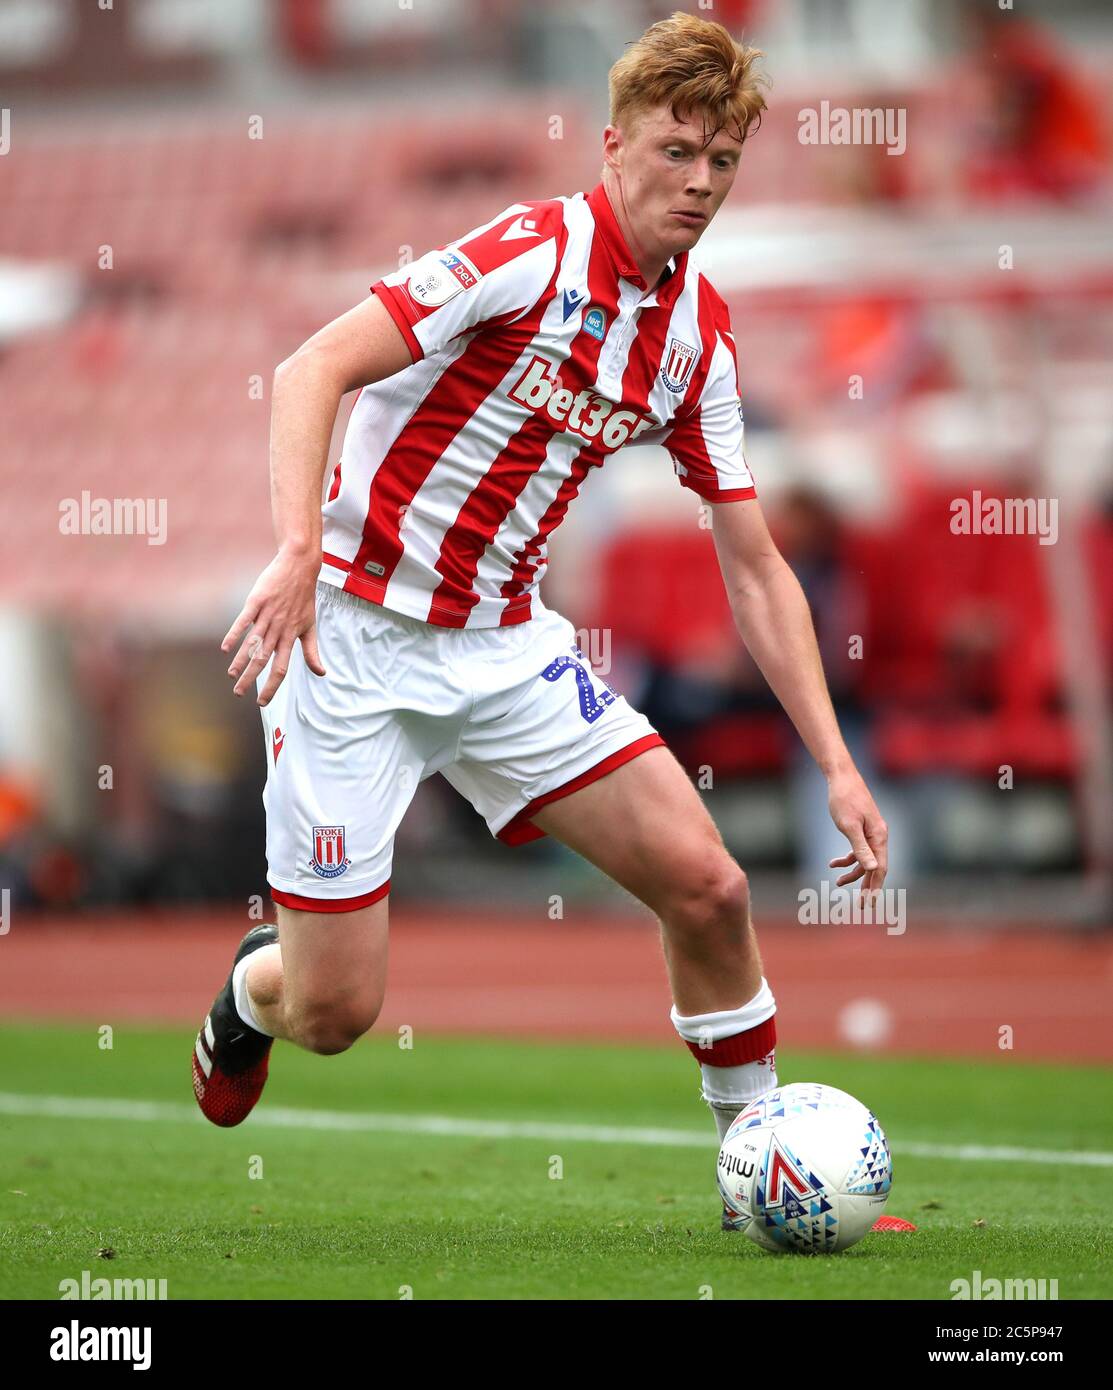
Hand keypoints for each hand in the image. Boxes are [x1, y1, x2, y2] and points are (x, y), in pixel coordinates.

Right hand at [222, 548, 325, 705]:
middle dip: (251, 678)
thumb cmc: (304, 598)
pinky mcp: (257, 601)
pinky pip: (244, 620)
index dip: (271, 686)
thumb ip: (311, 652)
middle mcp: (279, 629)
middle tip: (238, 693)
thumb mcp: (310, 626)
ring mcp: (267, 615)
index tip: (261, 702)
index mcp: (291, 637)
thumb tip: (321, 673)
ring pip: (252, 643)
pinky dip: (234, 634)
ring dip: (241, 661)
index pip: (281, 668)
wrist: (299, 567)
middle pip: (263, 659)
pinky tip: (225, 648)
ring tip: (232, 675)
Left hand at [826, 766, 887, 896]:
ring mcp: (871, 833)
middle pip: (875, 868)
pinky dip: (847, 859)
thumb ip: (860, 848)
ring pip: (865, 860)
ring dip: (853, 873)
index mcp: (879, 837)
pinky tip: (832, 864)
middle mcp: (879, 836)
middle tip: (860, 906)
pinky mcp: (862, 829)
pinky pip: (857, 850)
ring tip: (837, 883)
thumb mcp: (849, 826)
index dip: (874, 888)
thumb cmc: (844, 800)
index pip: (880, 869)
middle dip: (867, 886)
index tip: (868, 904)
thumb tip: (873, 868)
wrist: (841, 778)